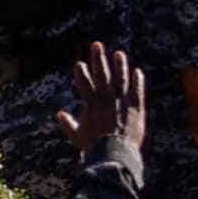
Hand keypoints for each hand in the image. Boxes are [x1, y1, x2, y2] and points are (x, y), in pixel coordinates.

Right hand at [62, 42, 142, 166]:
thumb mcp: (77, 136)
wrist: (114, 153)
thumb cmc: (93, 146)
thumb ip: (68, 124)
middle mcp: (106, 100)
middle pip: (101, 75)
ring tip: (119, 53)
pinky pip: (137, 91)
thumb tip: (59, 114)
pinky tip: (138, 71)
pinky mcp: (136, 108)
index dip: (81, 73)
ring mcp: (122, 102)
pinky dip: (138, 81)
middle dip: (98, 59)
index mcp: (91, 105)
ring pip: (120, 79)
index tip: (79, 63)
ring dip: (119, 65)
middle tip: (96, 45)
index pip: (84, 84)